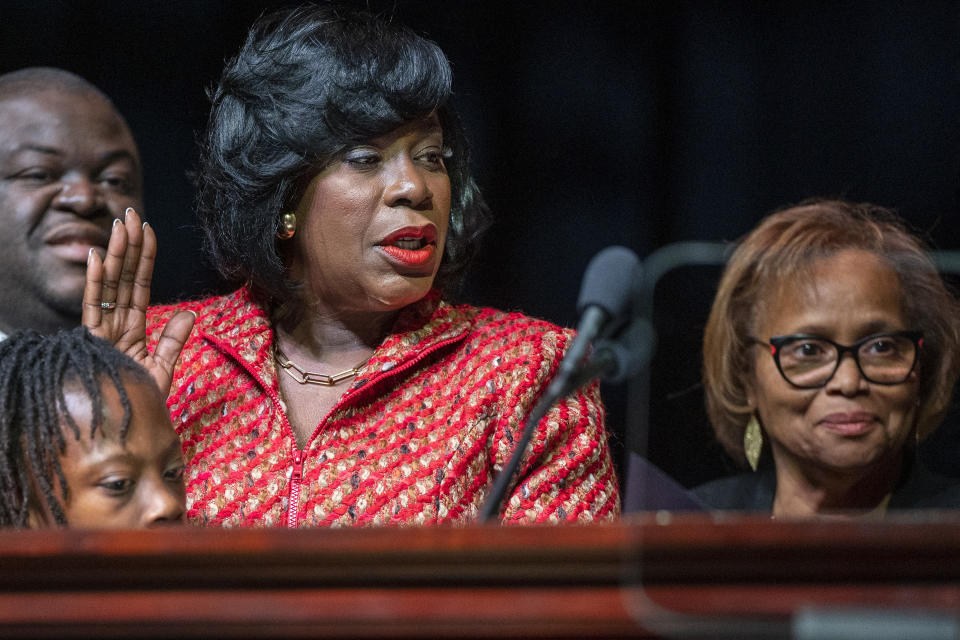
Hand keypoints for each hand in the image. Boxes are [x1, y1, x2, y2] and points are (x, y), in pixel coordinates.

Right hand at [82, 207, 194, 395]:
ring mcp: (102, 332)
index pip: (139, 285)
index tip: (148, 231)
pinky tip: (96, 257)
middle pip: (123, 278)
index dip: (144, 258)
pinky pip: (93, 308)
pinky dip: (94, 282)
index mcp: (132, 329)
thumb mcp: (162, 369)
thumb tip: (189, 312)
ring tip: (119, 227)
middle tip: (131, 214)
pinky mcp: (93, 343)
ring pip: (109, 286)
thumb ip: (173, 340)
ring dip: (114, 255)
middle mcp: (115, 325)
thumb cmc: (140, 402)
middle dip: (127, 246)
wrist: (126, 430)